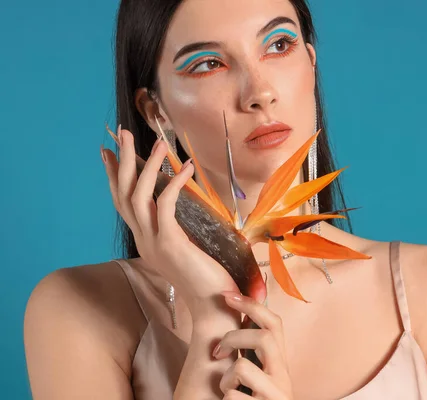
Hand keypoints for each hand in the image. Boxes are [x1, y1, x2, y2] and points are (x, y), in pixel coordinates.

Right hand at [101, 126, 238, 314]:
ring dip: (147, 166)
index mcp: (145, 240)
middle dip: (122, 161)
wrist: (212, 309)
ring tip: (158, 143)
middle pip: (123, 194)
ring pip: (139, 196)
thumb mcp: (185, 250)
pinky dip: (173, 184)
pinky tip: (187, 168)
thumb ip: (176, 231)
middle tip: (122, 133)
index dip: (114, 177)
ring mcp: (153, 242)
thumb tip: (179, 209)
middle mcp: (143, 239)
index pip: (123, 203)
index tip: (107, 153)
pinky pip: (165, 206)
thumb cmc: (206, 279)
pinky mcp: (170, 243)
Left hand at [214, 292, 293, 399]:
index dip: (251, 305)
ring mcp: (276, 395)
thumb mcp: (261, 377)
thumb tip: (246, 316)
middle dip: (233, 339)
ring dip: (225, 380)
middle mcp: (283, 378)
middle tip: (217, 353)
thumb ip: (256, 355)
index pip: (274, 324)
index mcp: (280, 366)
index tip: (227, 296)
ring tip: (228, 392)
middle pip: (265, 337)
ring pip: (242, 368)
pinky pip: (231, 397)